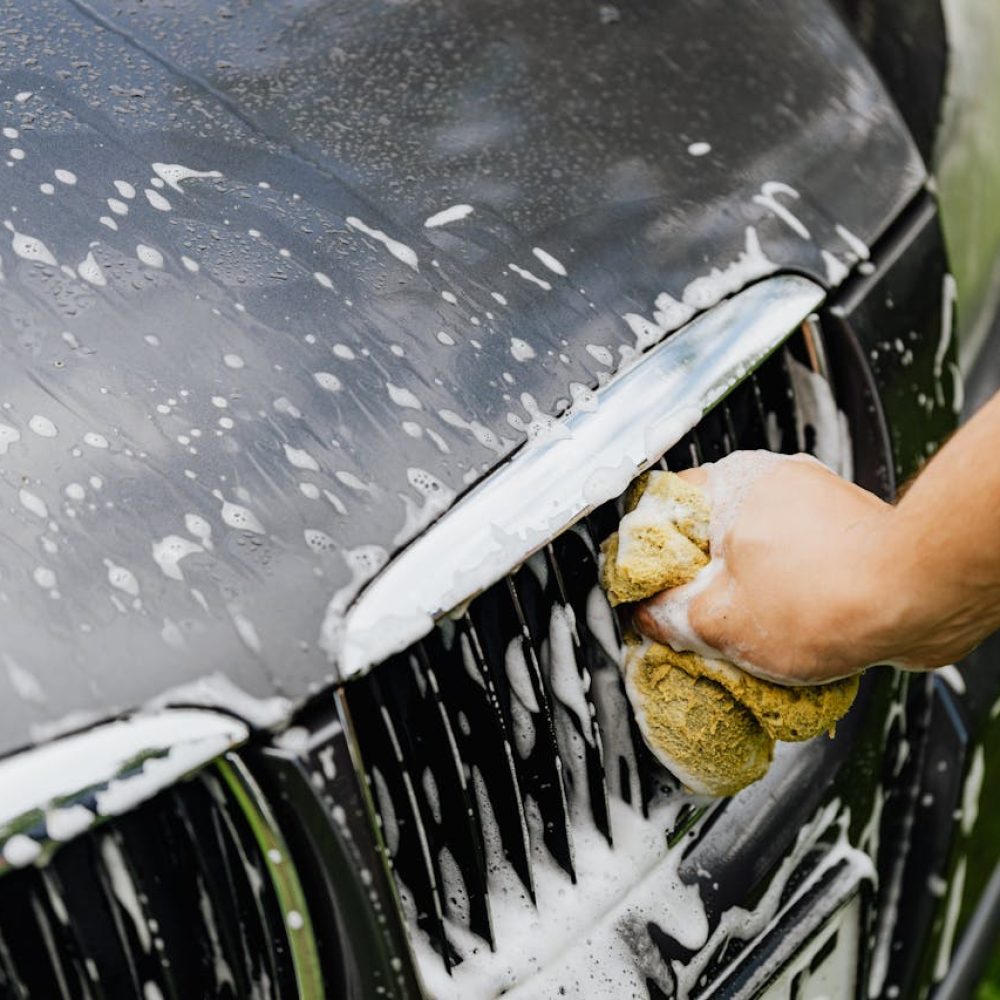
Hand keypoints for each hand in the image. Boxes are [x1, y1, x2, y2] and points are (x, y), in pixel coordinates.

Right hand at [633, 451, 897, 683]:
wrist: (922, 600)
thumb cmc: (829, 597)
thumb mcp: (720, 622)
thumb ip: (668, 616)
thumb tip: (650, 616)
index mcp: (731, 484)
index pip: (662, 507)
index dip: (646, 554)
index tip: (646, 589)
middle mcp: (773, 482)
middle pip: (709, 532)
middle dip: (699, 580)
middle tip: (692, 620)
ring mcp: (814, 503)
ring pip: (754, 549)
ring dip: (744, 590)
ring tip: (744, 634)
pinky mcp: (846, 531)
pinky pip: (795, 562)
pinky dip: (785, 593)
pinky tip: (787, 631)